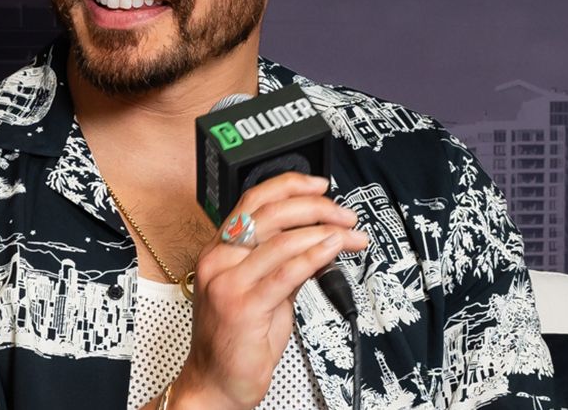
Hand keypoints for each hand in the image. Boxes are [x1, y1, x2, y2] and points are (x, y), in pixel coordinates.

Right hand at [169, 173, 367, 409]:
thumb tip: (320, 239)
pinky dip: (315, 256)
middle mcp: (219, 261)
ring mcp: (228, 283)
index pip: (254, 201)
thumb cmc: (236, 339)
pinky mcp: (243, 307)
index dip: (290, 186)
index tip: (320, 186)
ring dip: (325, 233)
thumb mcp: (262, 290)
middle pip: (271, 214)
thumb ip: (284, 262)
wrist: (217, 382)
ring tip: (350, 236)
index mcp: (219, 250)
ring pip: (283, 241)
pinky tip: (334, 248)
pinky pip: (287, 273)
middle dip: (316, 207)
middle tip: (345, 215)